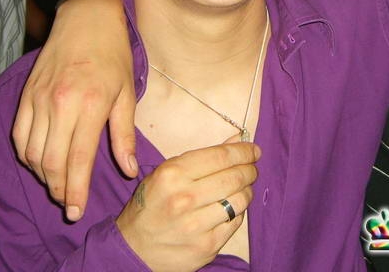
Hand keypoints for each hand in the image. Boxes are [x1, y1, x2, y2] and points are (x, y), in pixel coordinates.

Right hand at [12, 0, 135, 221]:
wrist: (86, 18)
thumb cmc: (114, 54)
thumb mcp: (128, 93)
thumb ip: (124, 135)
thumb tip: (129, 170)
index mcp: (90, 103)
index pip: (78, 159)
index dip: (76, 190)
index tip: (77, 212)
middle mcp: (60, 103)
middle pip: (50, 162)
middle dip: (58, 189)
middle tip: (69, 204)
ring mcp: (39, 98)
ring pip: (31, 152)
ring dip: (42, 175)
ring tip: (58, 184)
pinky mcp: (26, 94)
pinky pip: (19, 135)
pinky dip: (27, 155)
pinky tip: (40, 162)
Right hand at [117, 142, 259, 271]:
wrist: (134, 248)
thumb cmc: (151, 204)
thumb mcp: (167, 172)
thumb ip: (203, 156)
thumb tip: (238, 141)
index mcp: (173, 174)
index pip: (221, 156)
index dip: (243, 151)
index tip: (254, 150)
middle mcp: (184, 199)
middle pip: (234, 177)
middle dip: (249, 170)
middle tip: (252, 168)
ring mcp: (196, 226)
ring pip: (240, 200)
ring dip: (247, 190)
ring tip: (242, 187)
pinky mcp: (207, 247)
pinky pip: (236, 222)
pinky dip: (238, 211)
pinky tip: (231, 207)